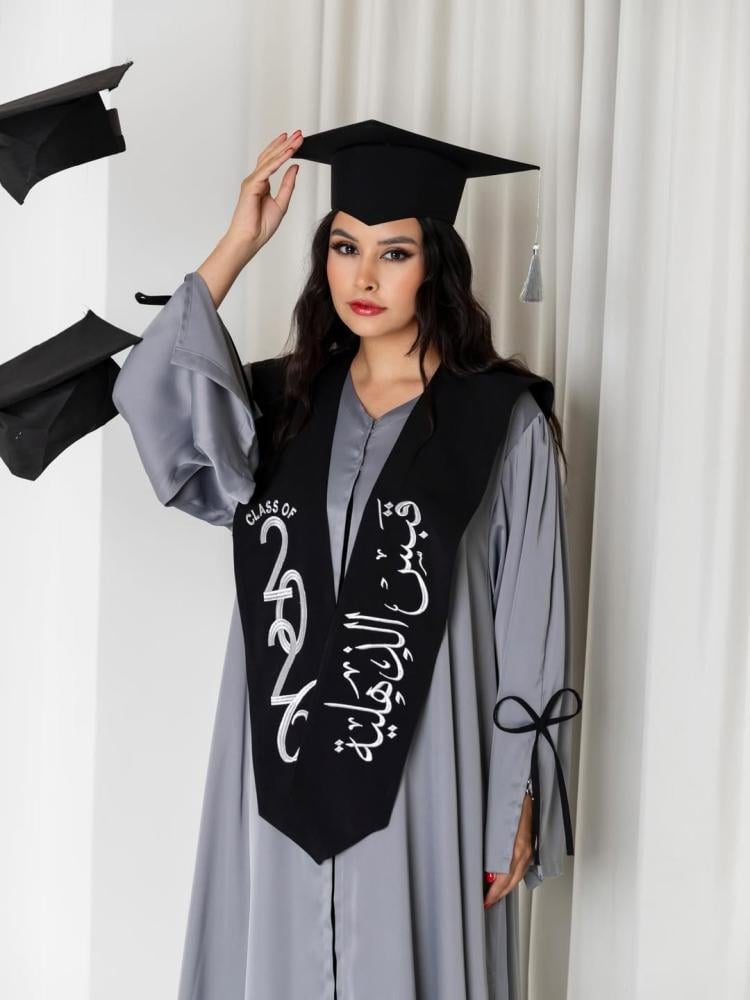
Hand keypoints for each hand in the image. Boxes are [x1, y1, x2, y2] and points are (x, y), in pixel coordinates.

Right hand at [224, 129, 303, 260]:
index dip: (284, 149)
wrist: (250, 239)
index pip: (273, 161)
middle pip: (271, 156)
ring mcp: (252, 181)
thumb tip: (295, 167)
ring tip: (296, 139)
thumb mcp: (281, 203)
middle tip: (298, 133)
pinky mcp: (251, 186)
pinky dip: (278, 160)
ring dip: (284, 148)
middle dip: (285, 144)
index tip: (295, 140)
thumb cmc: (261, 226)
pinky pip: (267, 170)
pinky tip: (289, 153)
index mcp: (261, 184)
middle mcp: (255, 180)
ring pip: (269, 160)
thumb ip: (288, 184)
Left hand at [483, 791, 533, 909]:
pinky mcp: (530, 848)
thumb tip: (481, 864)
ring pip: (518, 876)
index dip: (494, 893)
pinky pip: (522, 868)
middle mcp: (523, 853)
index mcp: (514, 850)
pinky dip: (513, 876)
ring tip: (494, 894)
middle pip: (512, 882)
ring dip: (506, 887)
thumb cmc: (509, 805)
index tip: (485, 900)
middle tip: (487, 902)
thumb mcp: (493, 827)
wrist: (524, 793)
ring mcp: (528, 851)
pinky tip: (505, 879)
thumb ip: (489, 848)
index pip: (503, 880)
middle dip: (499, 894)